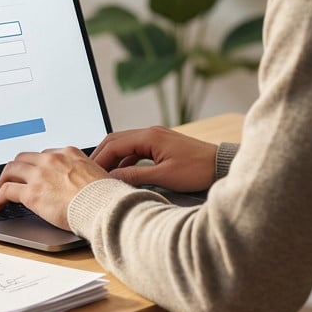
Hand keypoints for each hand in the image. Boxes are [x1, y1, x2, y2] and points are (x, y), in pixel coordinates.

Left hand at [0, 146, 108, 230]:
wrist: (106, 208)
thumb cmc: (106, 197)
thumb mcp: (97, 174)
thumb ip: (84, 173)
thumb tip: (81, 183)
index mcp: (69, 153)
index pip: (45, 154)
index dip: (37, 164)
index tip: (34, 172)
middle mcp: (52, 159)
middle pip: (24, 158)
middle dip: (17, 168)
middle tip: (13, 177)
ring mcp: (40, 175)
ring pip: (11, 170)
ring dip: (4, 179)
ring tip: (2, 189)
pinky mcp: (32, 193)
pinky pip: (6, 190)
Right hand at [89, 126, 217, 192]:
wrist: (221, 165)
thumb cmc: (197, 171)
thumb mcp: (163, 176)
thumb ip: (134, 176)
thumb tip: (111, 178)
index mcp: (149, 137)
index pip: (114, 145)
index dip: (99, 159)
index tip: (89, 173)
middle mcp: (150, 132)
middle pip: (115, 140)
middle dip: (101, 155)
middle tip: (90, 171)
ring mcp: (156, 136)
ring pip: (124, 143)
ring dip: (112, 157)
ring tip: (103, 173)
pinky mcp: (161, 143)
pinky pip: (136, 148)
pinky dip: (125, 158)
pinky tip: (122, 171)